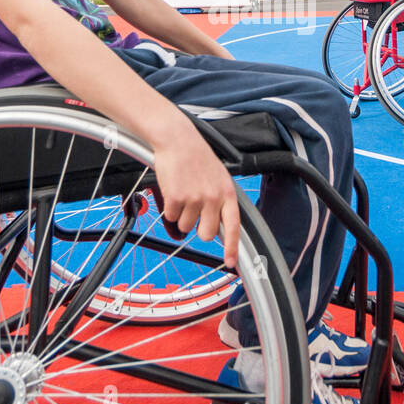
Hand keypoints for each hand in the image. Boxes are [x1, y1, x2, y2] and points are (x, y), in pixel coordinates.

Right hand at [151, 131, 240, 268]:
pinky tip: (174, 190)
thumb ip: (221, 201)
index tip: (231, 263)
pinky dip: (170, 209)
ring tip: (183, 193)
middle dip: (198, 229)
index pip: (233, 227)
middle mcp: (213, 198)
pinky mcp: (176, 197)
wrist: (178, 140)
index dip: (232, 248)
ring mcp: (195, 198)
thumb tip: (220, 227)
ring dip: (182, 215)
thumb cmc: (197, 158)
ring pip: (186, 227)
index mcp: (227, 193)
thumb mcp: (218, 178)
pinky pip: (171, 218)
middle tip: (194, 213)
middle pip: (207, 234)